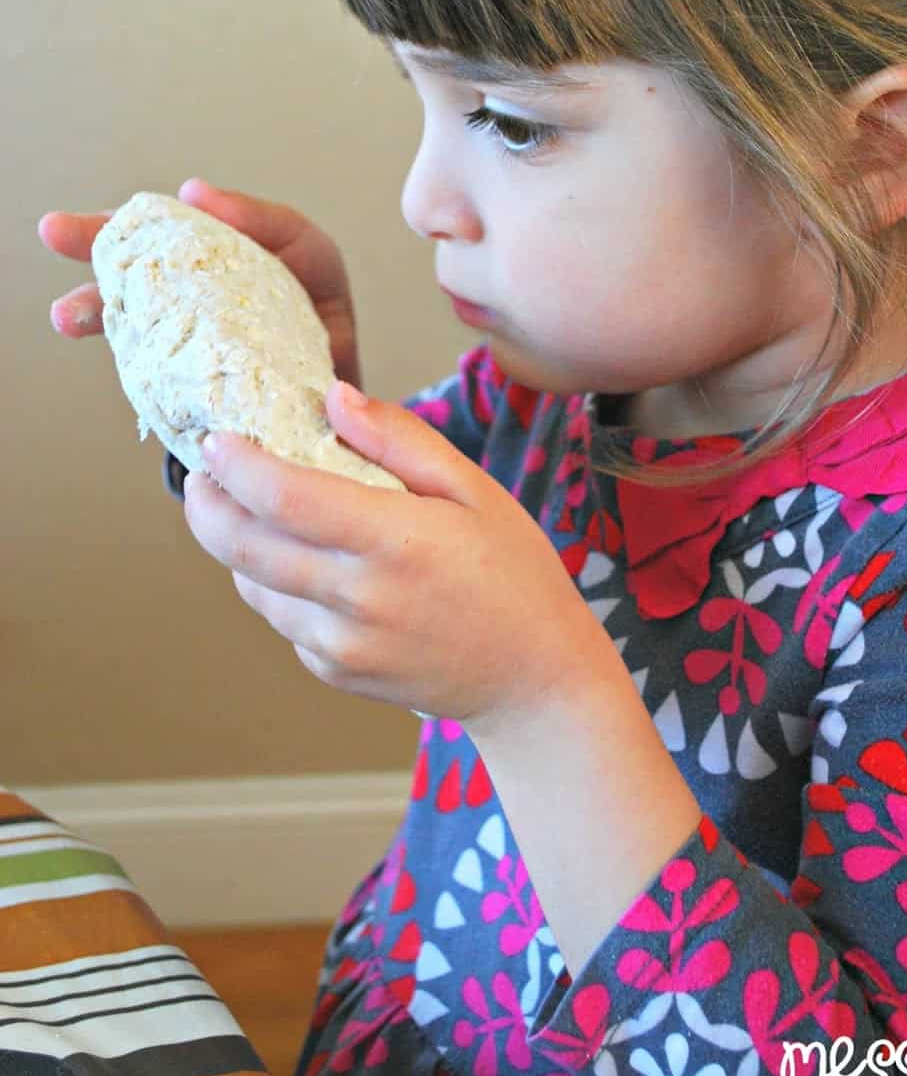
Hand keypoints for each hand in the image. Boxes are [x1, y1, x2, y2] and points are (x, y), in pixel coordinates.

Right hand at [38, 179, 362, 387]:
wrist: (335, 392)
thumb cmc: (319, 314)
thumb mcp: (306, 250)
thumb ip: (262, 219)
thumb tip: (194, 190)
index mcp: (205, 260)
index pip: (148, 234)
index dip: (111, 227)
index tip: (76, 226)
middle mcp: (184, 298)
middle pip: (128, 271)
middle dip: (93, 252)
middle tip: (54, 236)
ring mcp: (181, 343)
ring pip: (131, 320)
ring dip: (96, 311)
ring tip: (68, 314)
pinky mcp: (190, 388)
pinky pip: (158, 371)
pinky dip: (137, 365)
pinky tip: (120, 358)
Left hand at [181, 380, 618, 732]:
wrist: (534, 678)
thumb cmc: (513, 574)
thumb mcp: (474, 489)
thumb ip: (400, 439)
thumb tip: (334, 397)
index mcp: (393, 540)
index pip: (282, 495)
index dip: (235, 464)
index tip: (217, 439)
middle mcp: (358, 598)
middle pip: (243, 546)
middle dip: (208, 504)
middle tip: (203, 474)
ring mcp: (342, 645)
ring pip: (253, 587)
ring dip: (237, 546)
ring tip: (253, 513)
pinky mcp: (337, 672)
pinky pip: (283, 622)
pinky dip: (279, 588)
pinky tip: (310, 567)